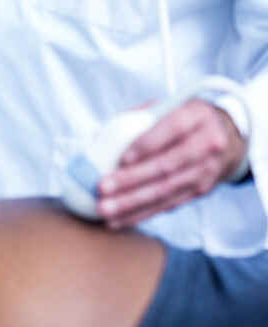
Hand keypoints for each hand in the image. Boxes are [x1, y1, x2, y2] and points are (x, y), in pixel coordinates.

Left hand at [97, 99, 246, 228]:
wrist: (227, 138)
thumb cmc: (183, 121)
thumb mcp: (168, 107)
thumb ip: (138, 118)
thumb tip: (100, 138)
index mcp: (196, 116)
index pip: (173, 128)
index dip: (147, 144)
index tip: (122, 158)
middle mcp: (206, 143)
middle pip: (166, 165)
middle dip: (131, 180)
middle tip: (102, 188)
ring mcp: (205, 170)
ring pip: (166, 190)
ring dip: (132, 203)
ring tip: (105, 210)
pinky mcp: (200, 190)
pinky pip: (168, 205)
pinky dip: (142, 214)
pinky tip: (119, 220)